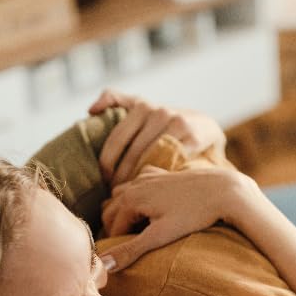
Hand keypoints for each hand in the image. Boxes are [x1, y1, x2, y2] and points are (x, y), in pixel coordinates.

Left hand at [88, 90, 226, 186]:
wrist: (205, 127)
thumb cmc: (164, 122)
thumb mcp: (141, 106)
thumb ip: (116, 100)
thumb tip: (91, 110)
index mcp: (142, 106)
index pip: (116, 138)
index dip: (107, 162)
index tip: (104, 180)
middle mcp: (159, 112)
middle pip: (133, 152)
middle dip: (121, 176)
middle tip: (115, 193)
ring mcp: (178, 124)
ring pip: (150, 159)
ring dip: (138, 180)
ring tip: (130, 195)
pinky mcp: (193, 138)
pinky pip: (171, 162)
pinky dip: (159, 177)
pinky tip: (153, 189)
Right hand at [98, 165, 260, 270]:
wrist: (223, 190)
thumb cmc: (193, 215)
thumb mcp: (160, 236)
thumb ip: (130, 250)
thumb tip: (103, 265)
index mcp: (130, 199)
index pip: (111, 228)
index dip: (118, 246)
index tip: (129, 259)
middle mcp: (134, 184)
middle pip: (111, 211)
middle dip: (117, 229)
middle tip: (132, 248)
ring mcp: (146, 176)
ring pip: (121, 196)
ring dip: (124, 213)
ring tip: (140, 232)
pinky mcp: (159, 173)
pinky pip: (137, 185)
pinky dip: (136, 198)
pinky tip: (150, 211)